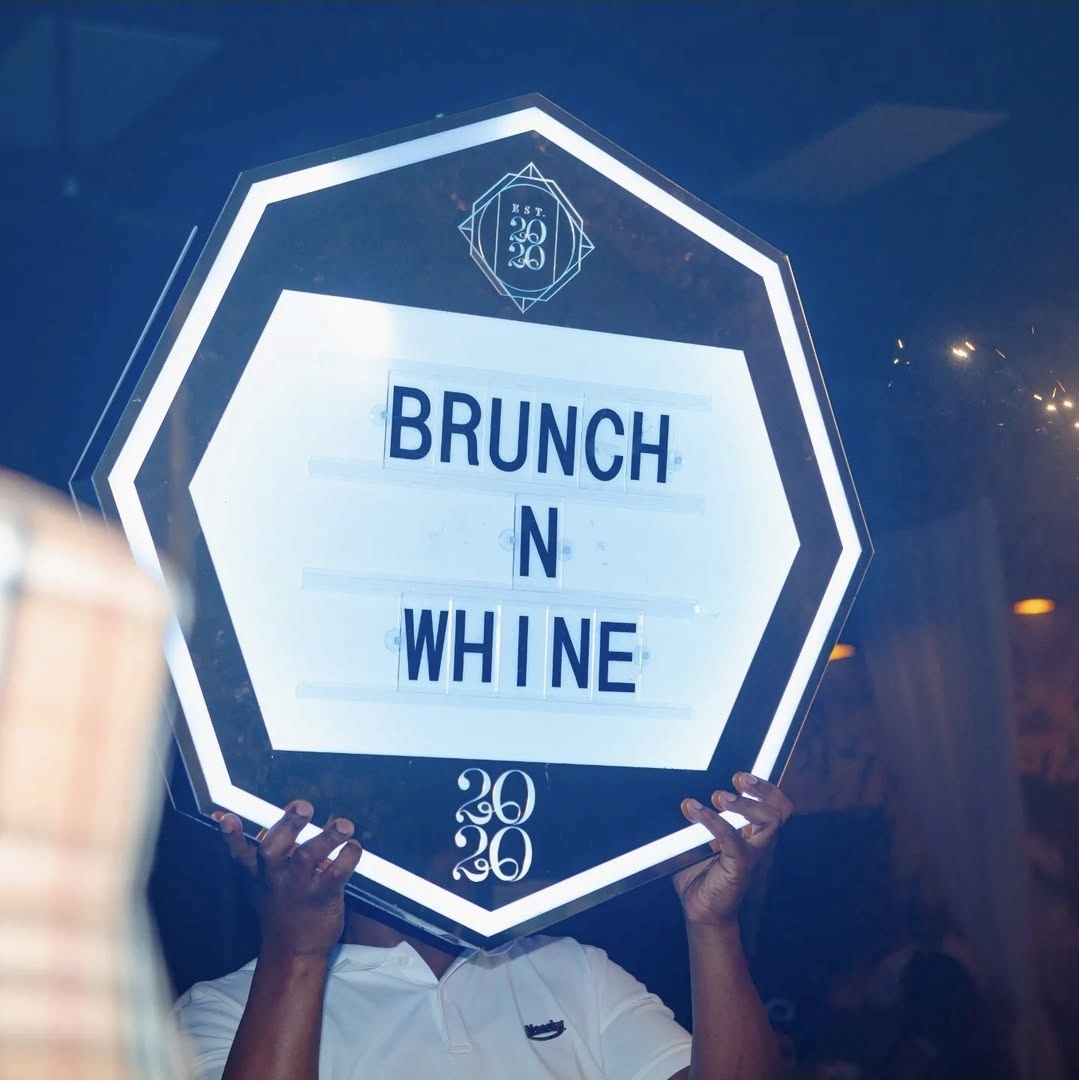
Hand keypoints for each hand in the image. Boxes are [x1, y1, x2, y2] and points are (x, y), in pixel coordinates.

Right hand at [216, 799, 362, 960]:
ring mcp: (300, 887)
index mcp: (258, 873)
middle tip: (303, 806)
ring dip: (327, 837)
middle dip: (288, 824)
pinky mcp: (324, 896)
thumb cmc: (284, 908)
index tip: (225, 817)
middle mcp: (276, 878)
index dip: (232, 836)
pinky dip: (348, 856)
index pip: (240, 853)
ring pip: (308, 856)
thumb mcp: (265, 882)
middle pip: (274, 848)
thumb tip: (286, 812)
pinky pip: (337, 873)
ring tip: (343, 826)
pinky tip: (353, 847)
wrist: (295, 953)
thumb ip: (272, 849)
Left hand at [673, 772, 792, 927]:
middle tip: (738, 780)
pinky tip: (696, 812)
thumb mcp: (698, 843)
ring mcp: (753, 854)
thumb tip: (686, 802)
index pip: (773, 807)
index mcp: (752, 834)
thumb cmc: (701, 876)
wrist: (701, 911)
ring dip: (744, 804)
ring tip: (719, 797)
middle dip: (763, 789)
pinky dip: (714, 820)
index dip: (765, 788)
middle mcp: (759, 843)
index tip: (743, 776)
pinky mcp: (741, 866)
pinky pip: (732, 838)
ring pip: (768, 821)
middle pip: (780, 810)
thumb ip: (695, 823)